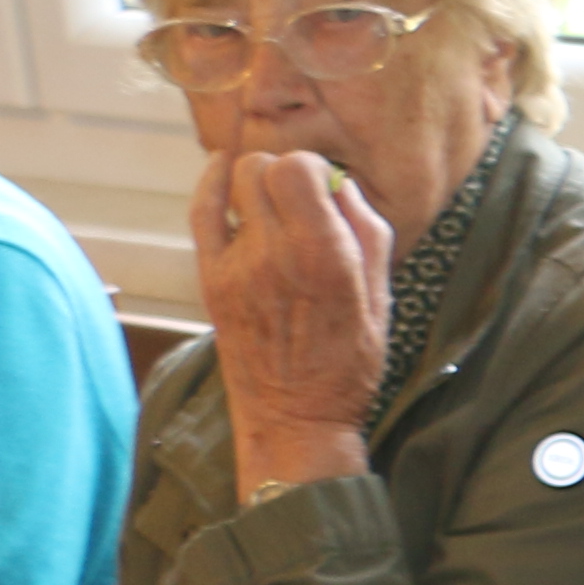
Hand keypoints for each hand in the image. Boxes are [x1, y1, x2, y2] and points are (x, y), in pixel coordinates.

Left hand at [194, 148, 395, 493]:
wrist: (294, 416)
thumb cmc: (347, 363)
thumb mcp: (381, 297)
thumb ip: (369, 233)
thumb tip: (344, 186)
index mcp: (326, 256)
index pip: (301, 169)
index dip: (316, 170)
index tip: (326, 191)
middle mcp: (276, 253)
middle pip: (263, 168)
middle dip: (285, 173)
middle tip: (299, 198)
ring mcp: (237, 265)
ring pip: (233, 181)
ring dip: (254, 182)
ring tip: (270, 203)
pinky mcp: (211, 278)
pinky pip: (202, 211)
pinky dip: (210, 184)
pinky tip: (222, 173)